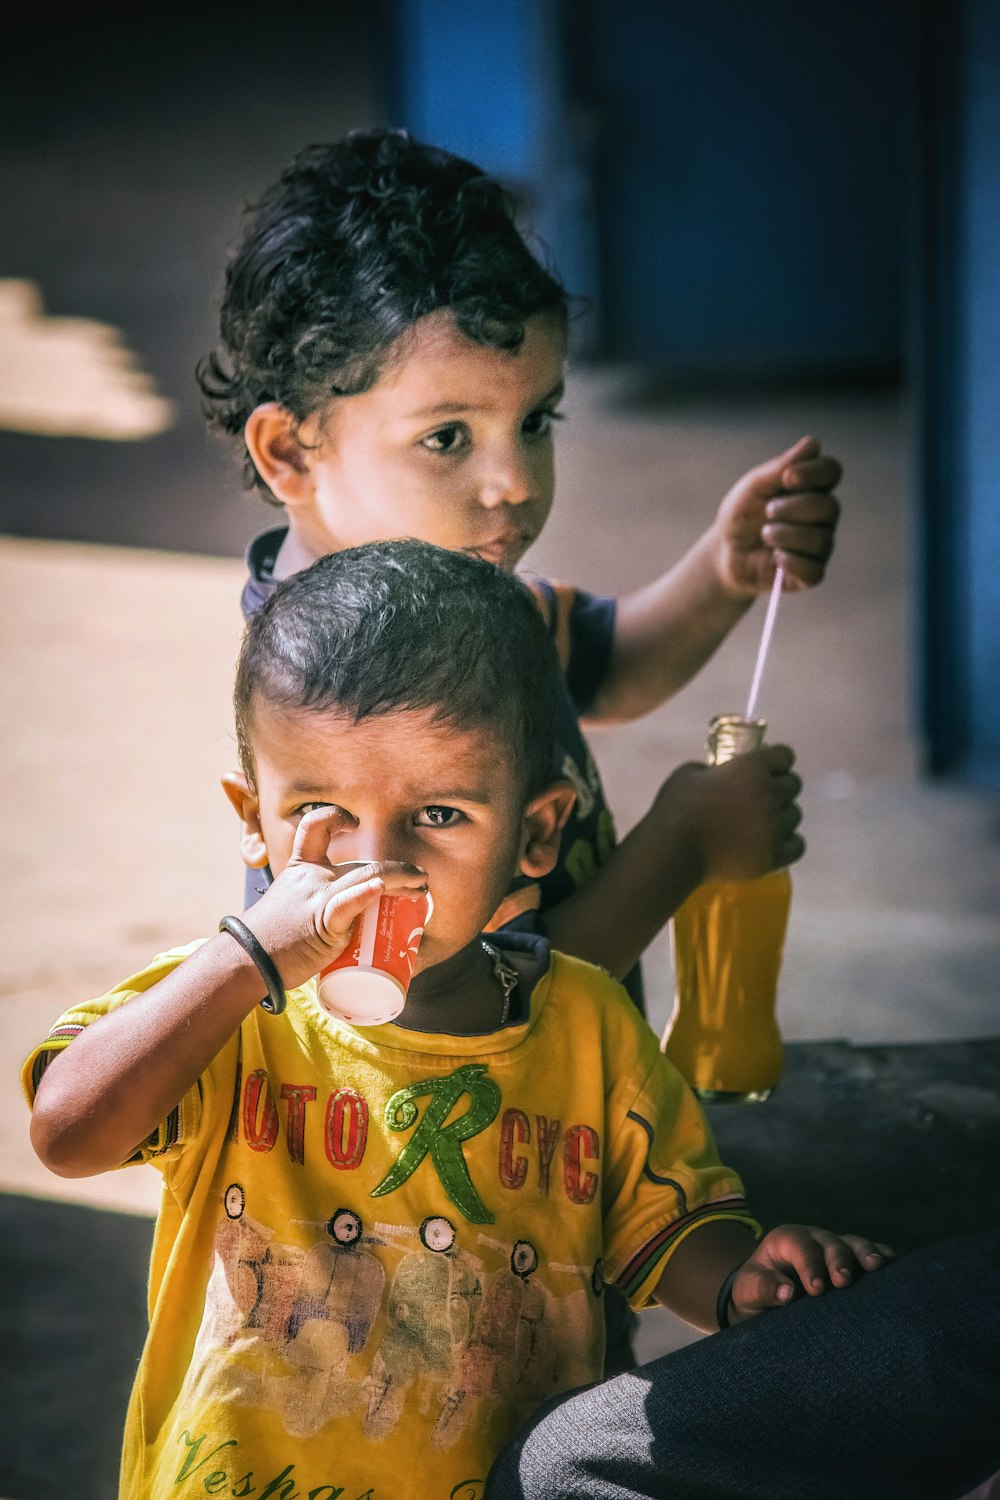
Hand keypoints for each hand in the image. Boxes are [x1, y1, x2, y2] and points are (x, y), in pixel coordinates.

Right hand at [242, 808, 427, 990]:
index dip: (334, 817)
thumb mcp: (288, 907)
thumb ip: (310, 902)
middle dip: (396, 868)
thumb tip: (340, 915)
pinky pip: (346, 904)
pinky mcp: (323, 924)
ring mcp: (317, 899)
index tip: (353, 821)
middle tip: (418, 878)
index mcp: (300, 870)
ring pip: (366, 876)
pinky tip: (379, 887)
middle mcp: (310, 878)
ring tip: (420, 888)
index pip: (314, 827)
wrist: (246, 961)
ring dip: (401, 879)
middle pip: (360, 862)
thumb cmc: (268, 941)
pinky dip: (364, 894)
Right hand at [657, 746, 803, 886]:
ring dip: (781, 815)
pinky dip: (787, 842)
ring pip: (795, 814)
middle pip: (793, 784)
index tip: (766, 767)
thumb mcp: (689, 774)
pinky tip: (772, 843)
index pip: (784, 756)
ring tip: (762, 824)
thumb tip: (720, 776)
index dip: (775, 760)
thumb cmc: (676, 808)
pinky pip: (797, 845)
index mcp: (751, 768)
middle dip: (779, 787)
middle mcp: (770, 794)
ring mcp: (775, 827)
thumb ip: (713, 770)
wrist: (674, 851)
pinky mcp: (774, 856)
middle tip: (760, 796)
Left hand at [711, 436, 840, 598]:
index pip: (831, 472)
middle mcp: (822, 516)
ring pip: (821, 540)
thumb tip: (813, 443)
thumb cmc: (742, 515)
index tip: (787, 478)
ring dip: (785, 535)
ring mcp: (819, 546)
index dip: (814, 473)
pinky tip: (775, 557)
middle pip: (829, 508)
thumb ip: (781, 467)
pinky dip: (791, 562)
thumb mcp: (754, 487)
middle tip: (767, 511)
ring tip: (765, 534)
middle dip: (793, 508)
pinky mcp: (809, 574)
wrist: (724, 552)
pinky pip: (814, 571)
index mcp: (811, 489)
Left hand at [726, 1224, 895, 1321]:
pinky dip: (882, 1255)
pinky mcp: (851, 1260)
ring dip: (866, 1253)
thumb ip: (763, 1288)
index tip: (817, 1289)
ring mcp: (835, 1247)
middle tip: (844, 1282)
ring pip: (853, 1243)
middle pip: (830, 1242)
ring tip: (879, 1266)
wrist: (766, 1292)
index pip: (800, 1246)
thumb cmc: (757, 1289)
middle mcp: (813, 1238)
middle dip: (839, 1260)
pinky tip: (895, 1264)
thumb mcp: (749, 1289)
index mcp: (786, 1240)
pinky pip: (870, 1252)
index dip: (810, 1265)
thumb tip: (787, 1292)